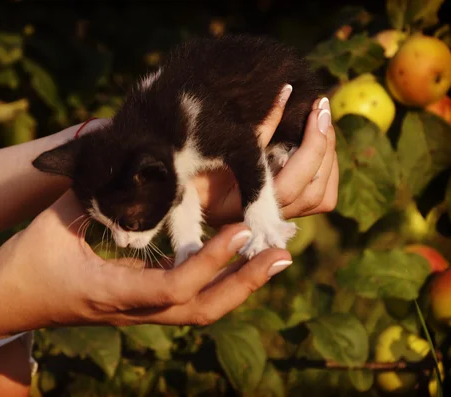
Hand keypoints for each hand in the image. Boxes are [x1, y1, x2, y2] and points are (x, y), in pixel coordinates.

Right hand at [0, 190, 290, 335]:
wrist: (2, 304)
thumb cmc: (22, 263)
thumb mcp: (53, 224)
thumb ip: (91, 194)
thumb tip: (125, 158)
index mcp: (109, 292)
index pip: (171, 287)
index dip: (209, 262)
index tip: (241, 232)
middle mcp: (130, 311)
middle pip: (200, 311)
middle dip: (244, 284)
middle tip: (282, 253)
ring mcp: (135, 314)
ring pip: (198, 311)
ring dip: (238, 286)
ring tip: (273, 257)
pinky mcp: (135, 308)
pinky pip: (186, 301)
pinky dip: (216, 282)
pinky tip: (237, 261)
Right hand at [194, 92, 338, 225]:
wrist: (171, 180)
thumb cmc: (187, 161)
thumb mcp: (213, 145)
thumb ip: (250, 129)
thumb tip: (286, 92)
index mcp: (239, 209)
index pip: (288, 187)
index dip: (310, 148)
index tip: (313, 109)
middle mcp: (259, 222)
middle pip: (313, 194)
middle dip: (324, 147)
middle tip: (321, 109)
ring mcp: (273, 217)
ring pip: (320, 198)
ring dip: (329, 158)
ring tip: (322, 121)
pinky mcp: (281, 207)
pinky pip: (317, 197)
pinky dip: (325, 169)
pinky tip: (319, 140)